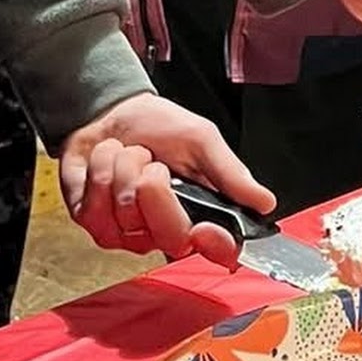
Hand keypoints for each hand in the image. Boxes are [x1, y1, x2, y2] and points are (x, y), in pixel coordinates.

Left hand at [58, 92, 272, 267]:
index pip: (218, 250)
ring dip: (125, 170)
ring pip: (127, 215)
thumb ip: (230, 172)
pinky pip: (95, 209)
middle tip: (155, 164)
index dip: (215, 247)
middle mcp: (166, 231)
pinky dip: (100, 173)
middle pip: (170, 236)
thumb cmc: (159, 126)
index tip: (207, 229)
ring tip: (130, 155)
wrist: (112, 111)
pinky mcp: (96, 225)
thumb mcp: (201, 139)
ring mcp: (129, 233)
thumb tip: (265, 201)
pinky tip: (106, 163)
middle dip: (157, 188)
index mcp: (201, 213)